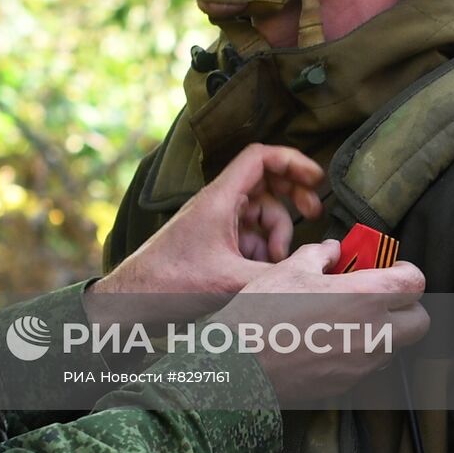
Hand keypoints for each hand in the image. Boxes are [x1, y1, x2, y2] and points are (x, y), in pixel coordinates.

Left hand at [93, 143, 324, 301]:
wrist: (138, 295)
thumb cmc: (171, 280)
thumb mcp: (231, 280)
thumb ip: (275, 277)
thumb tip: (311, 274)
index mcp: (220, 198)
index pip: (259, 157)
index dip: (292, 161)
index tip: (316, 178)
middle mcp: (219, 202)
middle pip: (266, 181)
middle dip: (293, 196)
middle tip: (313, 211)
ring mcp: (218, 220)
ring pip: (261, 213)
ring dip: (276, 234)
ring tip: (276, 260)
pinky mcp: (216, 238)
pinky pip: (249, 233)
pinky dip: (262, 248)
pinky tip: (260, 270)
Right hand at [219, 241, 429, 401]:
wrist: (240, 364)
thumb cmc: (263, 312)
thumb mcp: (290, 268)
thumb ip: (321, 255)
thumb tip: (333, 251)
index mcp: (365, 297)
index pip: (414, 282)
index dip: (404, 272)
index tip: (388, 269)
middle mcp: (374, 333)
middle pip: (420, 320)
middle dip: (406, 306)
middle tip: (377, 295)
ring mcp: (363, 363)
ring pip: (396, 345)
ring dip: (384, 329)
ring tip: (348, 318)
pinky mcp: (348, 385)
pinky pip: (369, 364)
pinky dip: (360, 351)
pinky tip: (328, 341)